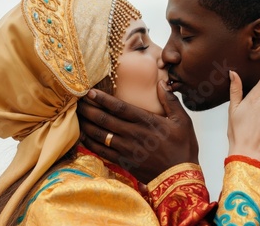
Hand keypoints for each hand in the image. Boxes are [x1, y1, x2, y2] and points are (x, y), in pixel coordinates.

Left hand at [77, 81, 198, 183]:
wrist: (179, 176)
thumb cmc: (183, 147)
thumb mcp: (183, 121)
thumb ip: (170, 100)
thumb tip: (162, 82)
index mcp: (146, 121)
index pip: (119, 107)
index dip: (102, 99)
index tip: (90, 92)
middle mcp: (133, 134)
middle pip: (104, 119)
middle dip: (89, 109)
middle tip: (77, 100)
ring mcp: (126, 149)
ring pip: (100, 134)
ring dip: (87, 123)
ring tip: (77, 115)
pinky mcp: (123, 162)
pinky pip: (101, 152)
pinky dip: (90, 143)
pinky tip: (83, 136)